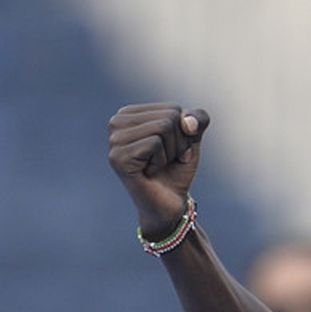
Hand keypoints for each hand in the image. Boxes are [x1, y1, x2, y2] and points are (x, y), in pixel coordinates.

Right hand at [107, 103, 209, 234]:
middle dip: (179, 143)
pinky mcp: (117, 157)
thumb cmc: (176, 168)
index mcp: (129, 114)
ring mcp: (114, 140)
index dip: (183, 132)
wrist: (170, 202)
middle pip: (169, 117)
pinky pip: (154, 143)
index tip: (172, 149)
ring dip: (171, 152)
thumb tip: (186, 121)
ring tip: (158, 165)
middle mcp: (116, 123)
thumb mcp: (192, 138)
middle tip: (167, 160)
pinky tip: (150, 171)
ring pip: (163, 128)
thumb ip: (196, 118)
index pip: (172, 109)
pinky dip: (162, 160)